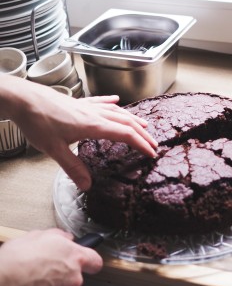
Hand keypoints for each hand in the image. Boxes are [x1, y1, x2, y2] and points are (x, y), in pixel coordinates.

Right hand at [0, 229, 102, 285]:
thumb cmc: (16, 260)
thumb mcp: (38, 236)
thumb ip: (58, 236)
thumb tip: (63, 238)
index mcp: (73, 258)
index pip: (95, 260)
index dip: (89, 260)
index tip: (87, 260)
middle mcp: (71, 279)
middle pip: (75, 276)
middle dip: (63, 272)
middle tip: (45, 266)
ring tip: (31, 279)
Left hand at [1, 77, 157, 189]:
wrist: (24, 99)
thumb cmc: (38, 121)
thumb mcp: (54, 149)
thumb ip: (72, 168)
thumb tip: (87, 186)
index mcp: (93, 125)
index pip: (125, 134)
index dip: (141, 144)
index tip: (151, 153)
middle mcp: (94, 113)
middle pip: (126, 122)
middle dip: (142, 133)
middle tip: (154, 143)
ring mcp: (87, 106)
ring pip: (116, 111)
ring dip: (132, 118)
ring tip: (143, 124)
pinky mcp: (78, 102)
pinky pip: (101, 102)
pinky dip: (111, 103)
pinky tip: (116, 100)